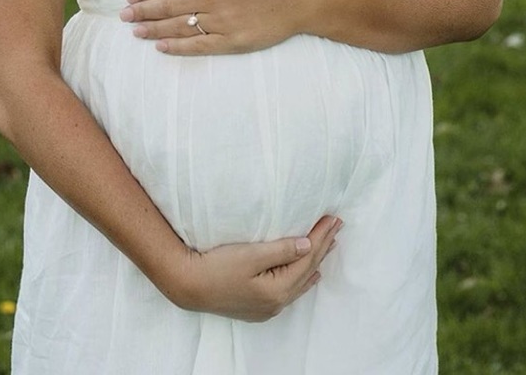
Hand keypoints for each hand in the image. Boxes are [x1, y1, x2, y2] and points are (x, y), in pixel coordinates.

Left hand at [120, 0, 314, 54]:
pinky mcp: (233, 40)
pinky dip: (178, 47)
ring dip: (153, 29)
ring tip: (135, 30)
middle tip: (123, 15)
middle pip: (168, 6)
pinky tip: (161, 47)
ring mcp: (221, 21)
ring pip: (178, 27)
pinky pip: (199, 46)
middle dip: (142, 10)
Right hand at [164, 215, 341, 321]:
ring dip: (315, 261)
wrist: (188, 285)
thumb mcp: (251, 255)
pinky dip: (302, 276)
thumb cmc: (217, 266)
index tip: (333, 218)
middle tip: (337, 226)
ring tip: (330, 245)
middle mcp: (277, 303)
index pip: (307, 258)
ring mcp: (267, 307)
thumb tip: (307, 245)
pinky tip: (309, 275)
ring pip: (300, 281)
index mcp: (277, 291)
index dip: (321, 237)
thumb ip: (281, 250)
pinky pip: (290, 289)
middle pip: (307, 270)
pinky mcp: (258, 306)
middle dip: (323, 246)